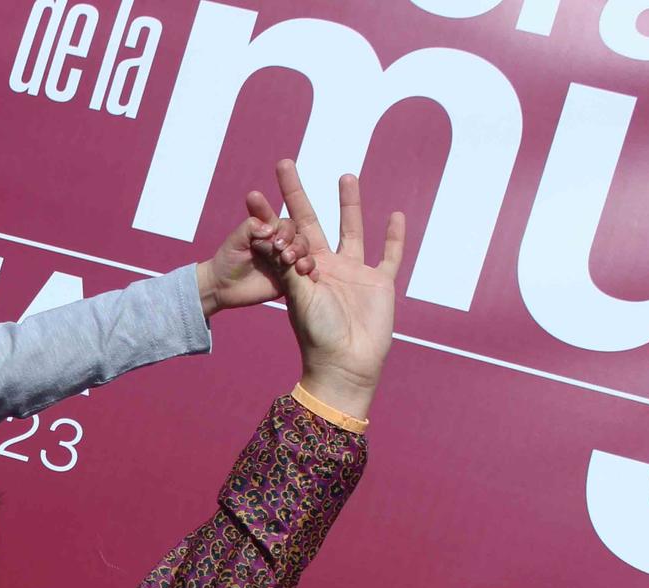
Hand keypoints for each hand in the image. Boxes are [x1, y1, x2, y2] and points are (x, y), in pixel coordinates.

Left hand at [197, 187, 312, 317]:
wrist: (223, 288)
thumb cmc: (227, 261)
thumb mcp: (234, 241)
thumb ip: (249, 228)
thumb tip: (269, 228)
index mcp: (270, 232)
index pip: (285, 224)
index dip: (283, 227)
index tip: (272, 232)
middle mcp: (281, 245)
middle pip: (298, 236)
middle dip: (291, 239)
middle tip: (279, 247)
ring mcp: (287, 262)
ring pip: (304, 253)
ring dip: (300, 253)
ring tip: (287, 259)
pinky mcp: (290, 279)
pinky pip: (305, 274)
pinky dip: (308, 271)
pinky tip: (304, 272)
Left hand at [271, 161, 405, 420]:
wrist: (345, 363)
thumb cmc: (318, 334)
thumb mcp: (299, 297)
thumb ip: (289, 267)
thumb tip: (269, 236)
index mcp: (302, 271)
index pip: (284, 234)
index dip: (270, 215)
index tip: (253, 193)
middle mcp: (327, 267)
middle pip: (312, 221)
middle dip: (298, 193)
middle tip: (285, 163)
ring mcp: (355, 273)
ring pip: (352, 230)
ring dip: (349, 204)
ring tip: (345, 175)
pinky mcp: (380, 283)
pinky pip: (390, 255)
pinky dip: (396, 237)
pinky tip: (396, 215)